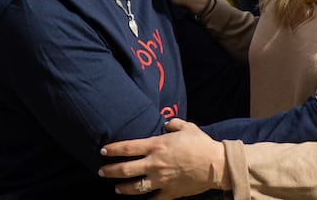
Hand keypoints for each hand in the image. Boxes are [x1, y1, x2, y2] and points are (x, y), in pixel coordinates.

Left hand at [99, 119, 227, 197]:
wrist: (215, 164)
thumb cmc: (201, 143)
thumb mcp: (187, 127)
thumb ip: (174, 124)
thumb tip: (166, 124)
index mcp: (157, 145)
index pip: (127, 148)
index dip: (112, 149)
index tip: (103, 151)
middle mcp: (155, 163)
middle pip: (125, 169)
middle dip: (110, 171)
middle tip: (101, 172)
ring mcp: (161, 180)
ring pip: (134, 187)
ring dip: (122, 188)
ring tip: (116, 188)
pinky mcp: (169, 192)